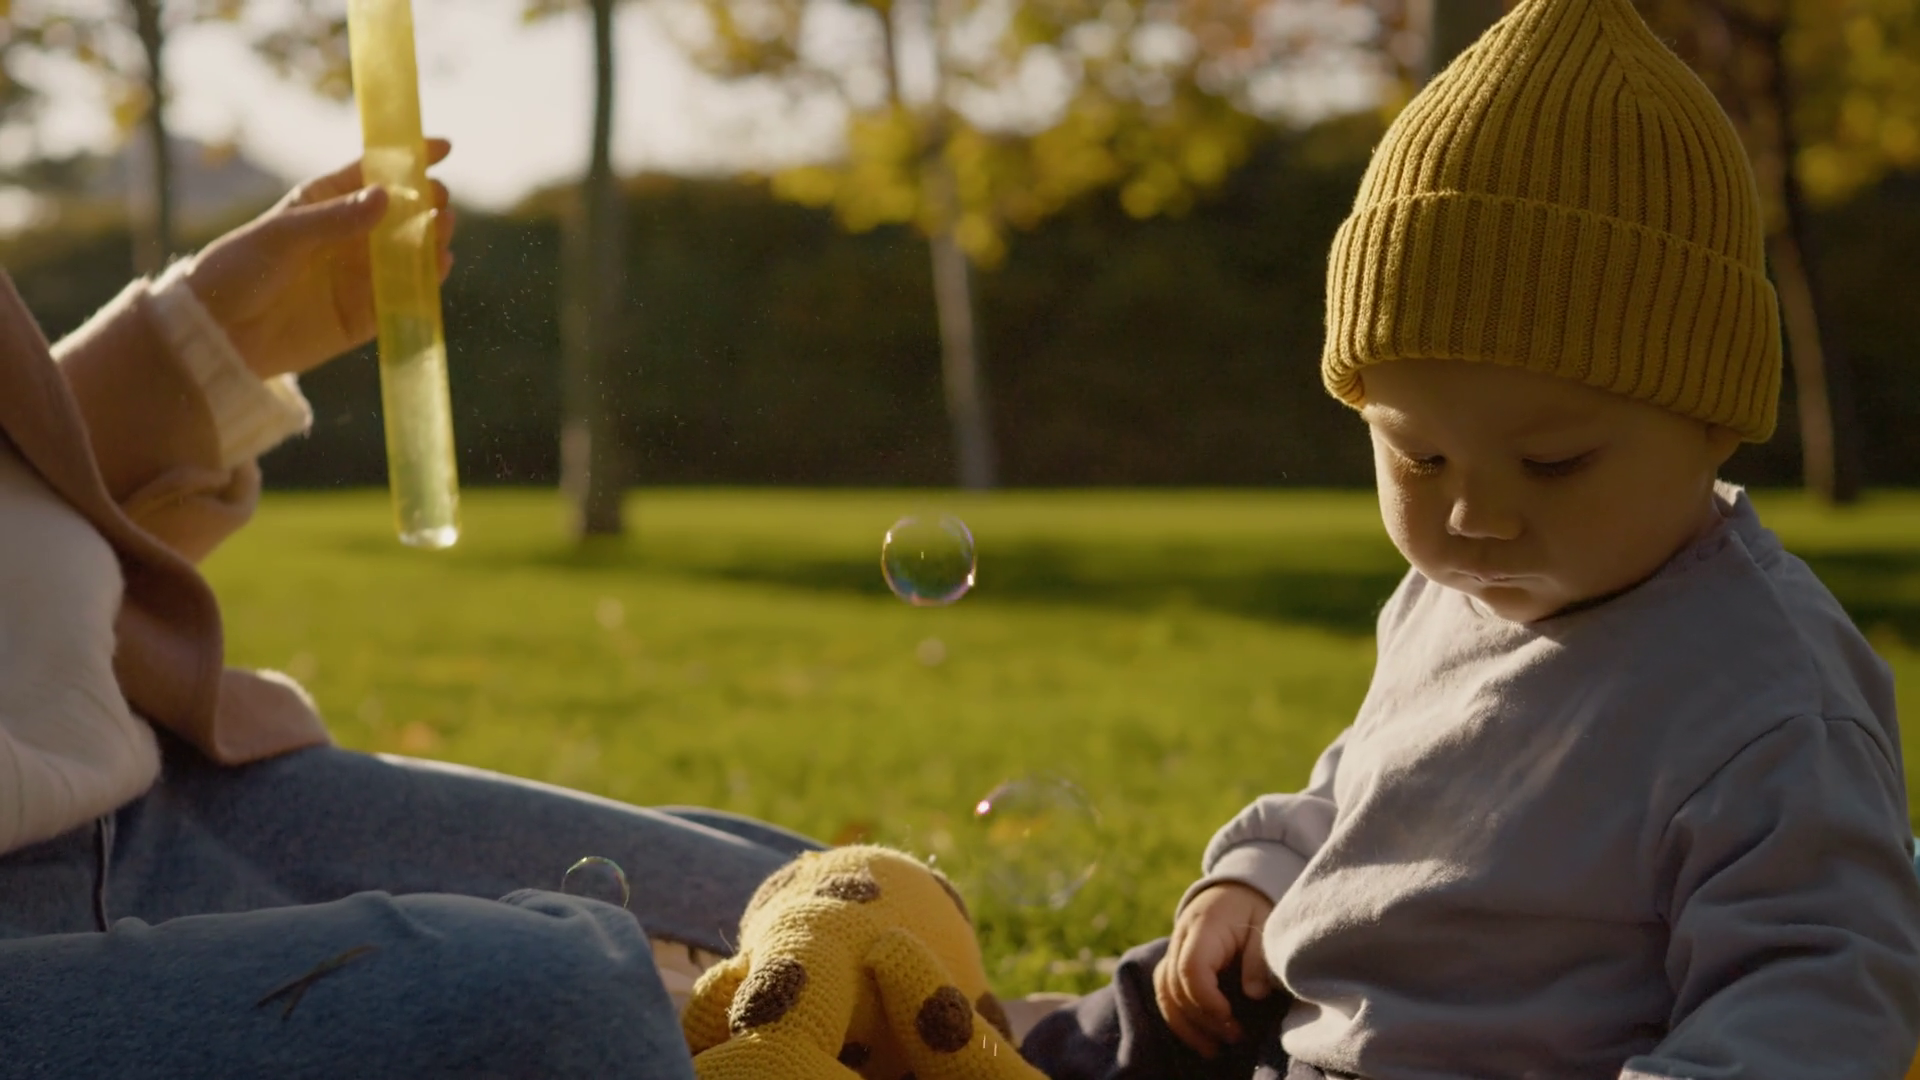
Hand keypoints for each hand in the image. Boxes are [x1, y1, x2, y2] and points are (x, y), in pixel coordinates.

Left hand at [182, 138, 456, 381]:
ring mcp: (358, 276)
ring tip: (443, 228)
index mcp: (324, 204)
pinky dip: (425, 283)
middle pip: (400, 214)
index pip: (374, 174)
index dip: (409, 160)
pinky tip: (439, 266)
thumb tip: (388, 197)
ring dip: (431, 239)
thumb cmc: (239, 270)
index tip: (444, 148)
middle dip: (426, 203)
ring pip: (408, 253)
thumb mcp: (283, 236)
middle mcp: (347, 238)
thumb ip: (336, 219)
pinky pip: (404, 297)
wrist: (218, 333)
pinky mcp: (364, 315)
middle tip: (440, 200)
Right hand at [1153, 882, 1275, 1058]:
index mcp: (1203, 927)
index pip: (1190, 967)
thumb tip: (1254, 994)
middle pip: (1174, 985)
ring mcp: (1173, 951)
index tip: (1230, 1016)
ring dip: (1186, 1025)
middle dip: (1202, 1019)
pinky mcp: (1174, 963)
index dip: (1205, 998)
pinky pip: (1166, 993)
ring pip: (1164, 993)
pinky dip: (1179, 1018)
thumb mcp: (1265, 923)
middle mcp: (1181, 939)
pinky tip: (1199, 1037)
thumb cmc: (1252, 908)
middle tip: (1235, 1037)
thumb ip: (1258, 959)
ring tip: (1213, 1049)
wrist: (1233, 890)